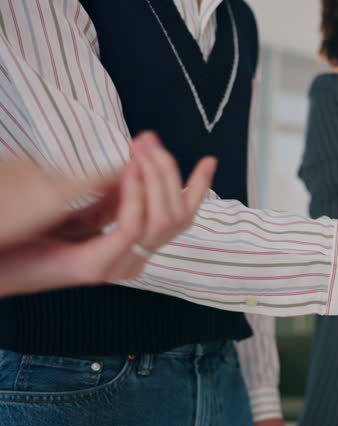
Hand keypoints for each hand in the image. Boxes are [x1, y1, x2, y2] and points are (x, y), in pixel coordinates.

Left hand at [0, 132, 215, 295]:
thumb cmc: (24, 234)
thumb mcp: (77, 203)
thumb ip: (110, 193)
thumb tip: (137, 167)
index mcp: (132, 245)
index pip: (179, 216)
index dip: (197, 188)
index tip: (208, 161)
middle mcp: (132, 258)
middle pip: (179, 216)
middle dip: (170, 172)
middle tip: (150, 142)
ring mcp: (118, 265)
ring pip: (162, 220)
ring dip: (156, 179)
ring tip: (142, 151)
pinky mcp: (98, 267)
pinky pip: (133, 228)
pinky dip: (136, 196)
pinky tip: (130, 170)